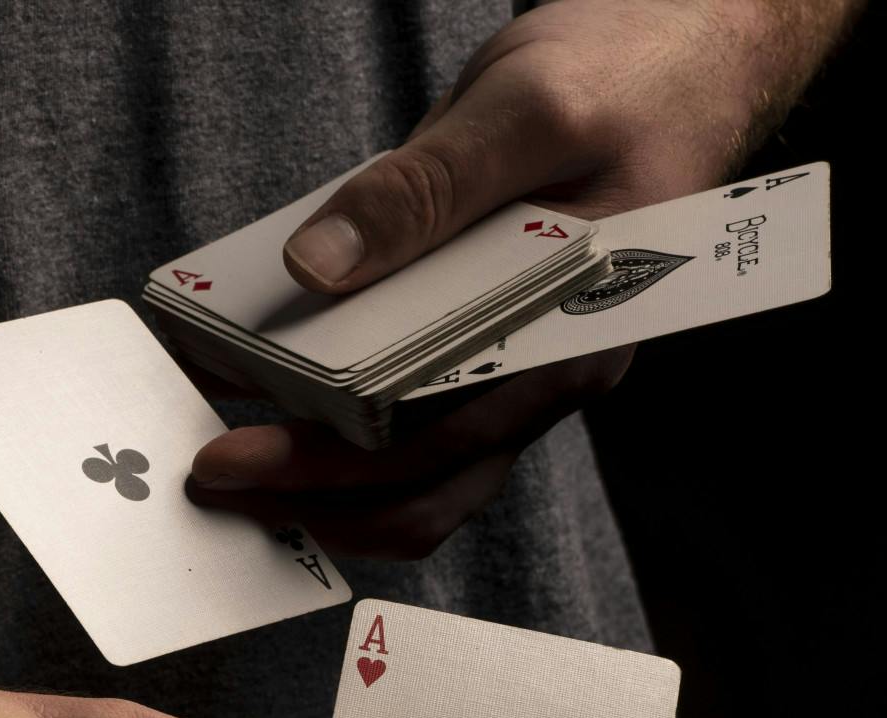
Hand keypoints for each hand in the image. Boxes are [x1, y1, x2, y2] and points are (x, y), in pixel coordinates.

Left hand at [189, 0, 853, 557]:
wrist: (676, 56)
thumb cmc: (626, 82)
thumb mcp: (525, 112)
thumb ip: (426, 189)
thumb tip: (319, 266)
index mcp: (569, 337)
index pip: (443, 442)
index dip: (335, 469)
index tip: (243, 463)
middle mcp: (540, 374)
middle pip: (419, 482)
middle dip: (306, 492)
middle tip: (210, 472)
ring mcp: (509, 366)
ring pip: (413, 471)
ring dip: (318, 480)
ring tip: (230, 458)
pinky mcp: (476, 341)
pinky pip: (403, 412)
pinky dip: (332, 423)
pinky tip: (265, 400)